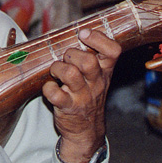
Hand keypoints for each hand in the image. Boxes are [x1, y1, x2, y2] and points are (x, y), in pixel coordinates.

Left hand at [42, 28, 120, 162]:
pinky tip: (49, 87)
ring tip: (55, 71)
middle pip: (88, 61)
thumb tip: (71, 33)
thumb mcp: (97, 77)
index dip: (99, 38)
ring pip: (70, 74)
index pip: (113, 51)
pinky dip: (47, 88)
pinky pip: (54, 94)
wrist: (86, 129)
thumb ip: (90, 56)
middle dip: (71, 54)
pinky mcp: (67, 107)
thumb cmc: (88, 95)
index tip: (84, 33)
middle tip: (65, 58)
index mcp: (105, 71)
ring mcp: (82, 96)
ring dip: (58, 68)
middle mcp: (96, 83)